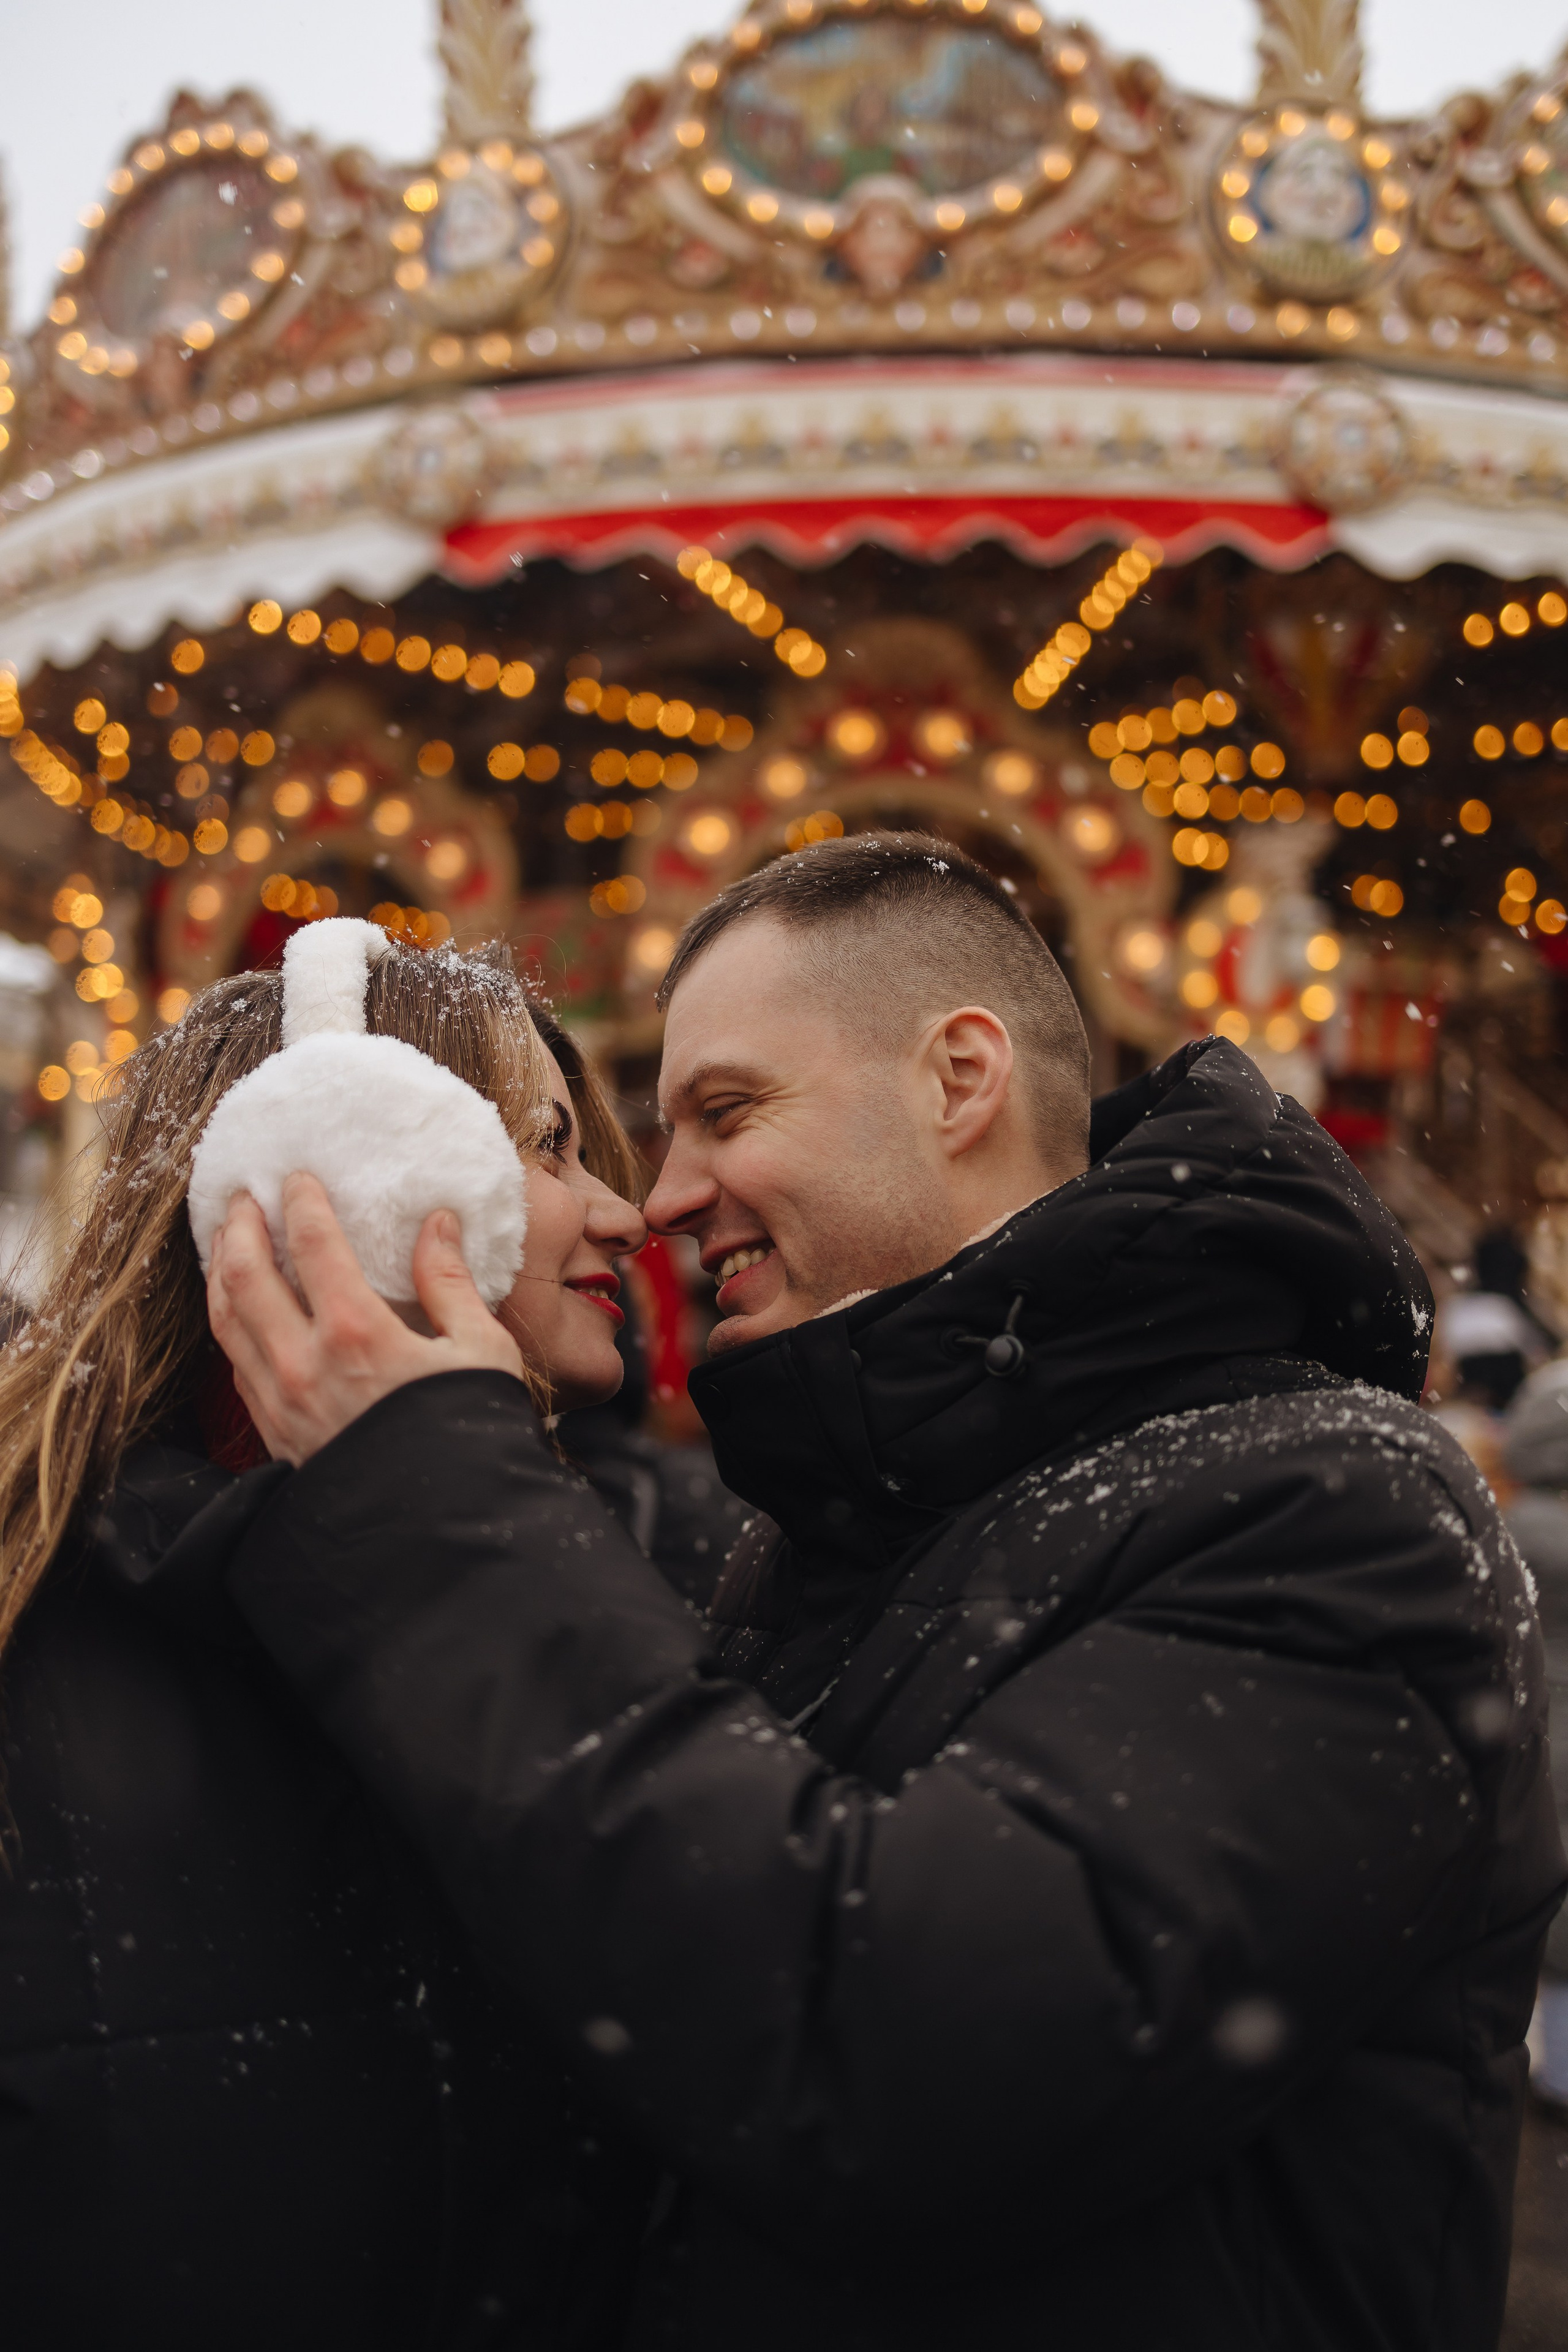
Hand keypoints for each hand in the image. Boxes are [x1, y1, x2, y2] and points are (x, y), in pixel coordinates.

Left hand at [208, 1173, 523, 1465]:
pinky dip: (229, 1324)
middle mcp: (304, 1364)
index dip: (300, 1201)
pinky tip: (240, 1309)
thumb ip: (450, 1282)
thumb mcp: (480, 1351)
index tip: (297, 1177)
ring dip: (220, 1271)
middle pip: (245, 1275)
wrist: (441, 1531)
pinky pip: (236, 1364)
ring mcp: (281, 1402)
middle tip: (241, 1196)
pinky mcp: (275, 1434)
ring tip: (225, 1241)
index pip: (311, 1244)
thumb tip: (438, 1223)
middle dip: (239, 1226)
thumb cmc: (469, 1435)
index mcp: (357, 1334)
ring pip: (225, 1321)